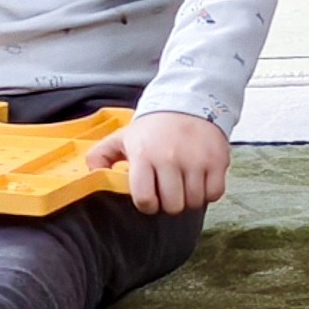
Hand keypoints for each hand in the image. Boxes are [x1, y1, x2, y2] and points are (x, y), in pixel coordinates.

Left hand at [86, 111, 230, 214]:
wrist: (189, 102)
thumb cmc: (154, 128)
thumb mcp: (123, 138)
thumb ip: (100, 156)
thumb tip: (92, 176)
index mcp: (144, 155)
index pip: (145, 200)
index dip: (148, 204)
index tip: (151, 197)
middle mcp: (170, 158)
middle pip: (172, 206)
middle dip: (170, 204)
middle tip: (169, 191)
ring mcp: (196, 160)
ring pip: (194, 202)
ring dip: (189, 199)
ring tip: (185, 185)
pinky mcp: (217, 160)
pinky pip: (215, 193)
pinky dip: (209, 192)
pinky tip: (200, 180)